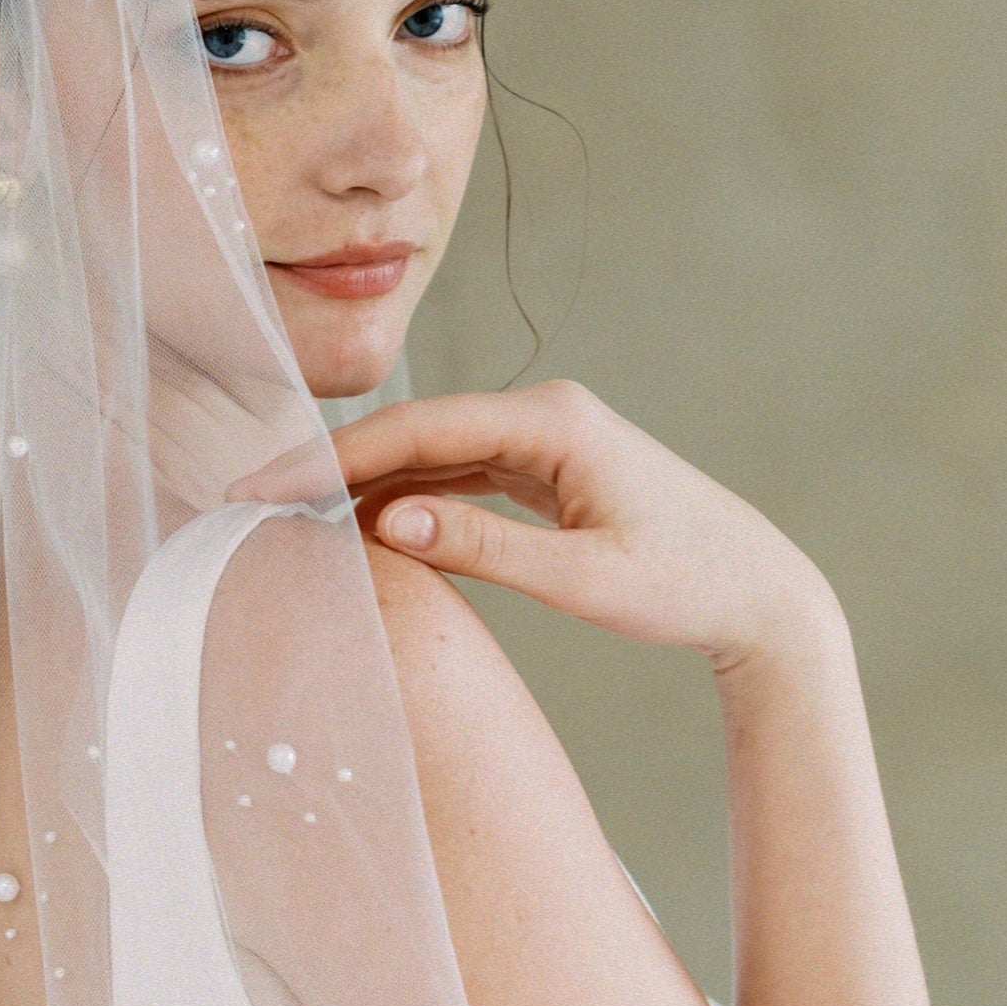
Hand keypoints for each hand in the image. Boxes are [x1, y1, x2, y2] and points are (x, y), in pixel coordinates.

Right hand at [230, 380, 831, 672]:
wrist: (760, 592)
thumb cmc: (685, 585)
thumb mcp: (583, 579)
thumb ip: (485, 550)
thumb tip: (388, 522)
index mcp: (553, 421)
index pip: (416, 430)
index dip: (330, 458)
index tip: (262, 486)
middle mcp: (544, 414)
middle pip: (412, 432)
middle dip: (328, 466)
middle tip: (247, 500)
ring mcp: (544, 438)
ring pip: (430, 454)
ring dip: (362, 484)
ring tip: (286, 516)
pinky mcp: (547, 468)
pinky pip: (458, 476)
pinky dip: (407, 498)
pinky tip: (359, 525)